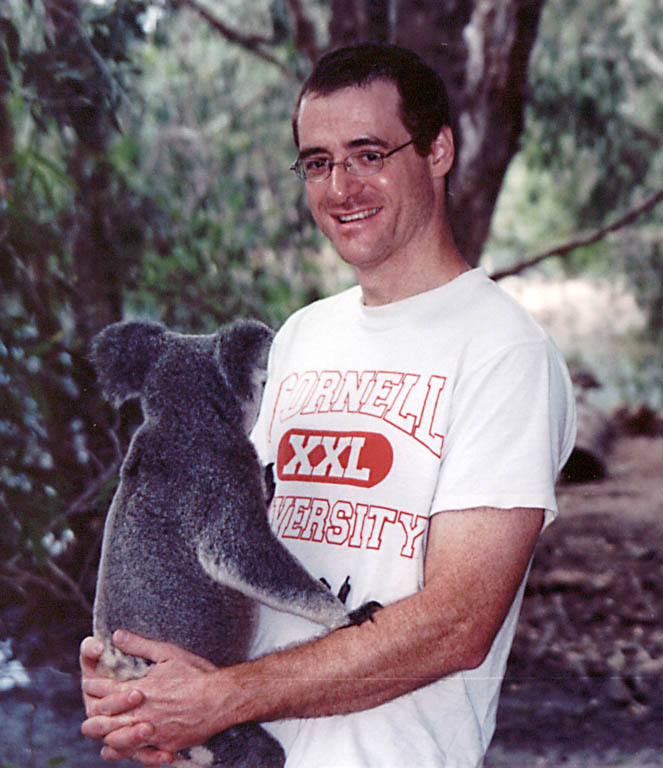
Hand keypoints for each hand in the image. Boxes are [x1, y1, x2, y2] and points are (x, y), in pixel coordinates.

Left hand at [80, 631, 220, 763]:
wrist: (220, 699)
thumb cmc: (196, 674)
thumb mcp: (168, 653)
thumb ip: (140, 645)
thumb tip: (117, 636)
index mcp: (141, 690)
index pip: (106, 690)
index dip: (95, 687)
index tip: (90, 683)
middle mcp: (142, 714)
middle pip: (104, 721)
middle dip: (94, 715)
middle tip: (89, 712)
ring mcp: (152, 732)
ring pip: (117, 742)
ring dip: (107, 736)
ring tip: (102, 732)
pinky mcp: (164, 745)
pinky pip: (139, 754)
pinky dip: (128, 751)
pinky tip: (124, 749)